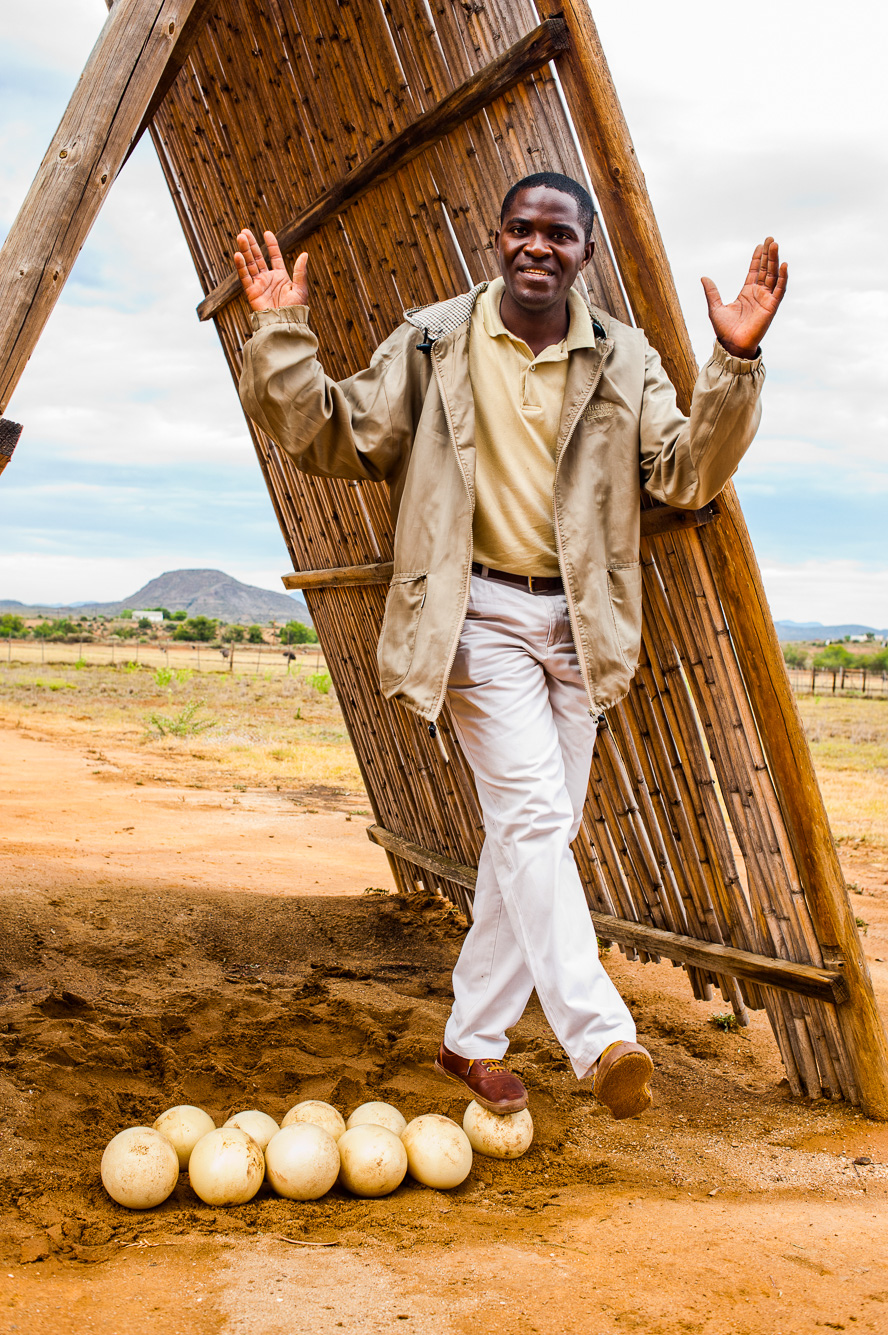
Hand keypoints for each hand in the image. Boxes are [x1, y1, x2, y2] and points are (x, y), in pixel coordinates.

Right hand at [233, 229, 308, 311]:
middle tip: (245, 231)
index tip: (267, 233)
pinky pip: (244, 276)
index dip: (271, 245)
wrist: (285, 323)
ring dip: (245, 250)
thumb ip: (300, 271)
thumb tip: (304, 254)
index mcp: (281, 277)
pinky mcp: (251, 292)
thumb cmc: (295, 309)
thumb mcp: (300, 289)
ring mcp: (259, 284)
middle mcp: (269, 279)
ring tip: (240, 236)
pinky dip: (241, 266)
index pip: (274, 256)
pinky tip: (238, 254)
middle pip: (258, 257)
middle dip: (252, 244)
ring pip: (250, 264)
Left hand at [701, 238, 786, 358]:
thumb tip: (704, 277)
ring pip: (773, 275)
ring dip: (775, 260)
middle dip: (768, 254)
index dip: (757, 258)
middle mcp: (758, 294)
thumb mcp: (715, 308)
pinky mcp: (771, 306)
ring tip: (775, 245)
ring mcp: (766, 299)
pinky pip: (780, 289)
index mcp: (746, 293)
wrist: (732, 345)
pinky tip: (783, 265)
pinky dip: (782, 277)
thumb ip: (712, 292)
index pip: (754, 271)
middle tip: (770, 239)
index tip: (760, 245)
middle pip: (765, 269)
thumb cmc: (724, 330)